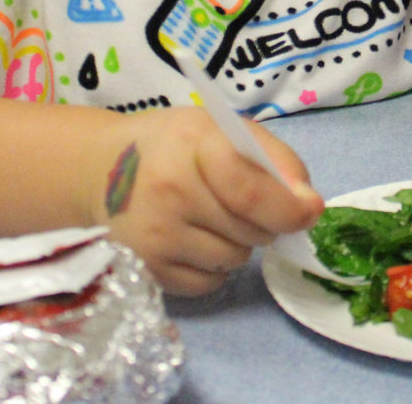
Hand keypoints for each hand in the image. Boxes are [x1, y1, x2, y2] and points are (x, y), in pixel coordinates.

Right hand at [95, 106, 323, 295]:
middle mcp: (171, 190)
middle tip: (240, 200)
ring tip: (210, 216)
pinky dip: (215, 267)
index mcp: (194, 142)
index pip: (252, 191)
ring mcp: (156, 234)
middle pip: (253, 230)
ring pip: (235, 259)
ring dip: (239, 243)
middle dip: (263, 220)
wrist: (102, 168)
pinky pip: (211, 283)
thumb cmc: (175, 143)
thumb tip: (309, 207)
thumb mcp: (222, 129)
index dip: (290, 207)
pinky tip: (194, 239)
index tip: (308, 209)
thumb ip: (273, 158)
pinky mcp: (146, 268)